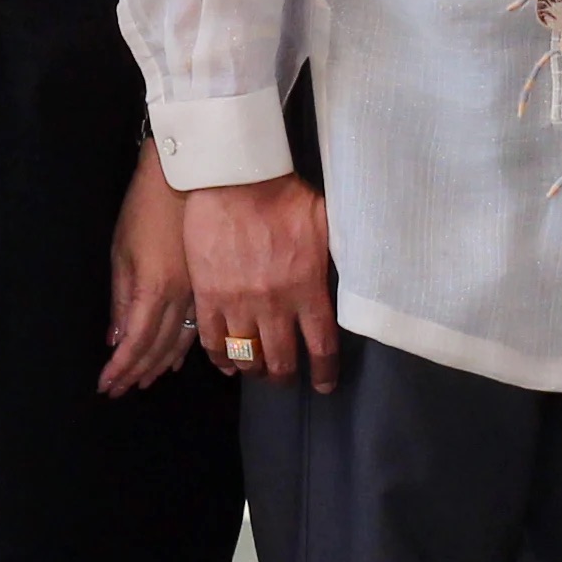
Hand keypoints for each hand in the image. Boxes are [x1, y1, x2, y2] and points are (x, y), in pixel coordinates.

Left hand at [98, 142, 194, 394]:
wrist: (189, 177)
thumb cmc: (145, 207)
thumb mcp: (121, 251)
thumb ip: (121, 299)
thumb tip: (116, 339)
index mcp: (155, 290)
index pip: (136, 343)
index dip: (120, 368)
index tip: (106, 386)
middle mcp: (182, 299)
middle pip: (158, 348)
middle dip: (136, 372)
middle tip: (119, 390)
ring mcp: (200, 293)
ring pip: (180, 342)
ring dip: (159, 364)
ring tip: (143, 382)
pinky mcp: (209, 285)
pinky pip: (197, 328)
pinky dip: (184, 348)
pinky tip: (176, 362)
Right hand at [185, 177, 339, 392]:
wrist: (235, 178)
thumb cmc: (284, 194)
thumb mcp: (326, 224)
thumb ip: (335, 257)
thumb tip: (353, 272)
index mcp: (307, 289)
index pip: (321, 347)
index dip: (324, 372)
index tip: (323, 384)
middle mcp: (275, 305)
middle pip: (282, 361)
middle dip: (285, 376)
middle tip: (284, 377)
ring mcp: (238, 303)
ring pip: (247, 356)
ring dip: (254, 368)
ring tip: (256, 368)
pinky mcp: (208, 295)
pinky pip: (212, 340)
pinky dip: (219, 357)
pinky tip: (225, 362)